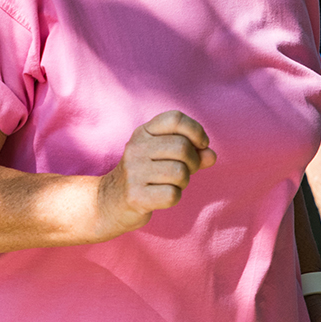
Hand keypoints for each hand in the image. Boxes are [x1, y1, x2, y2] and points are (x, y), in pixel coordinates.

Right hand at [93, 111, 216, 235]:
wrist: (108, 202)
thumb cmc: (144, 176)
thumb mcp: (164, 157)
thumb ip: (191, 153)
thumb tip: (211, 155)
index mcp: (143, 133)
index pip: (175, 119)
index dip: (196, 131)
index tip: (201, 145)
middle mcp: (136, 148)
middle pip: (182, 147)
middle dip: (194, 162)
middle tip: (187, 171)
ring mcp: (133, 172)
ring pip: (180, 172)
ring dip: (184, 182)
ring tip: (172, 184)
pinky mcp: (135, 196)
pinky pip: (172, 194)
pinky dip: (174, 197)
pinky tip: (162, 196)